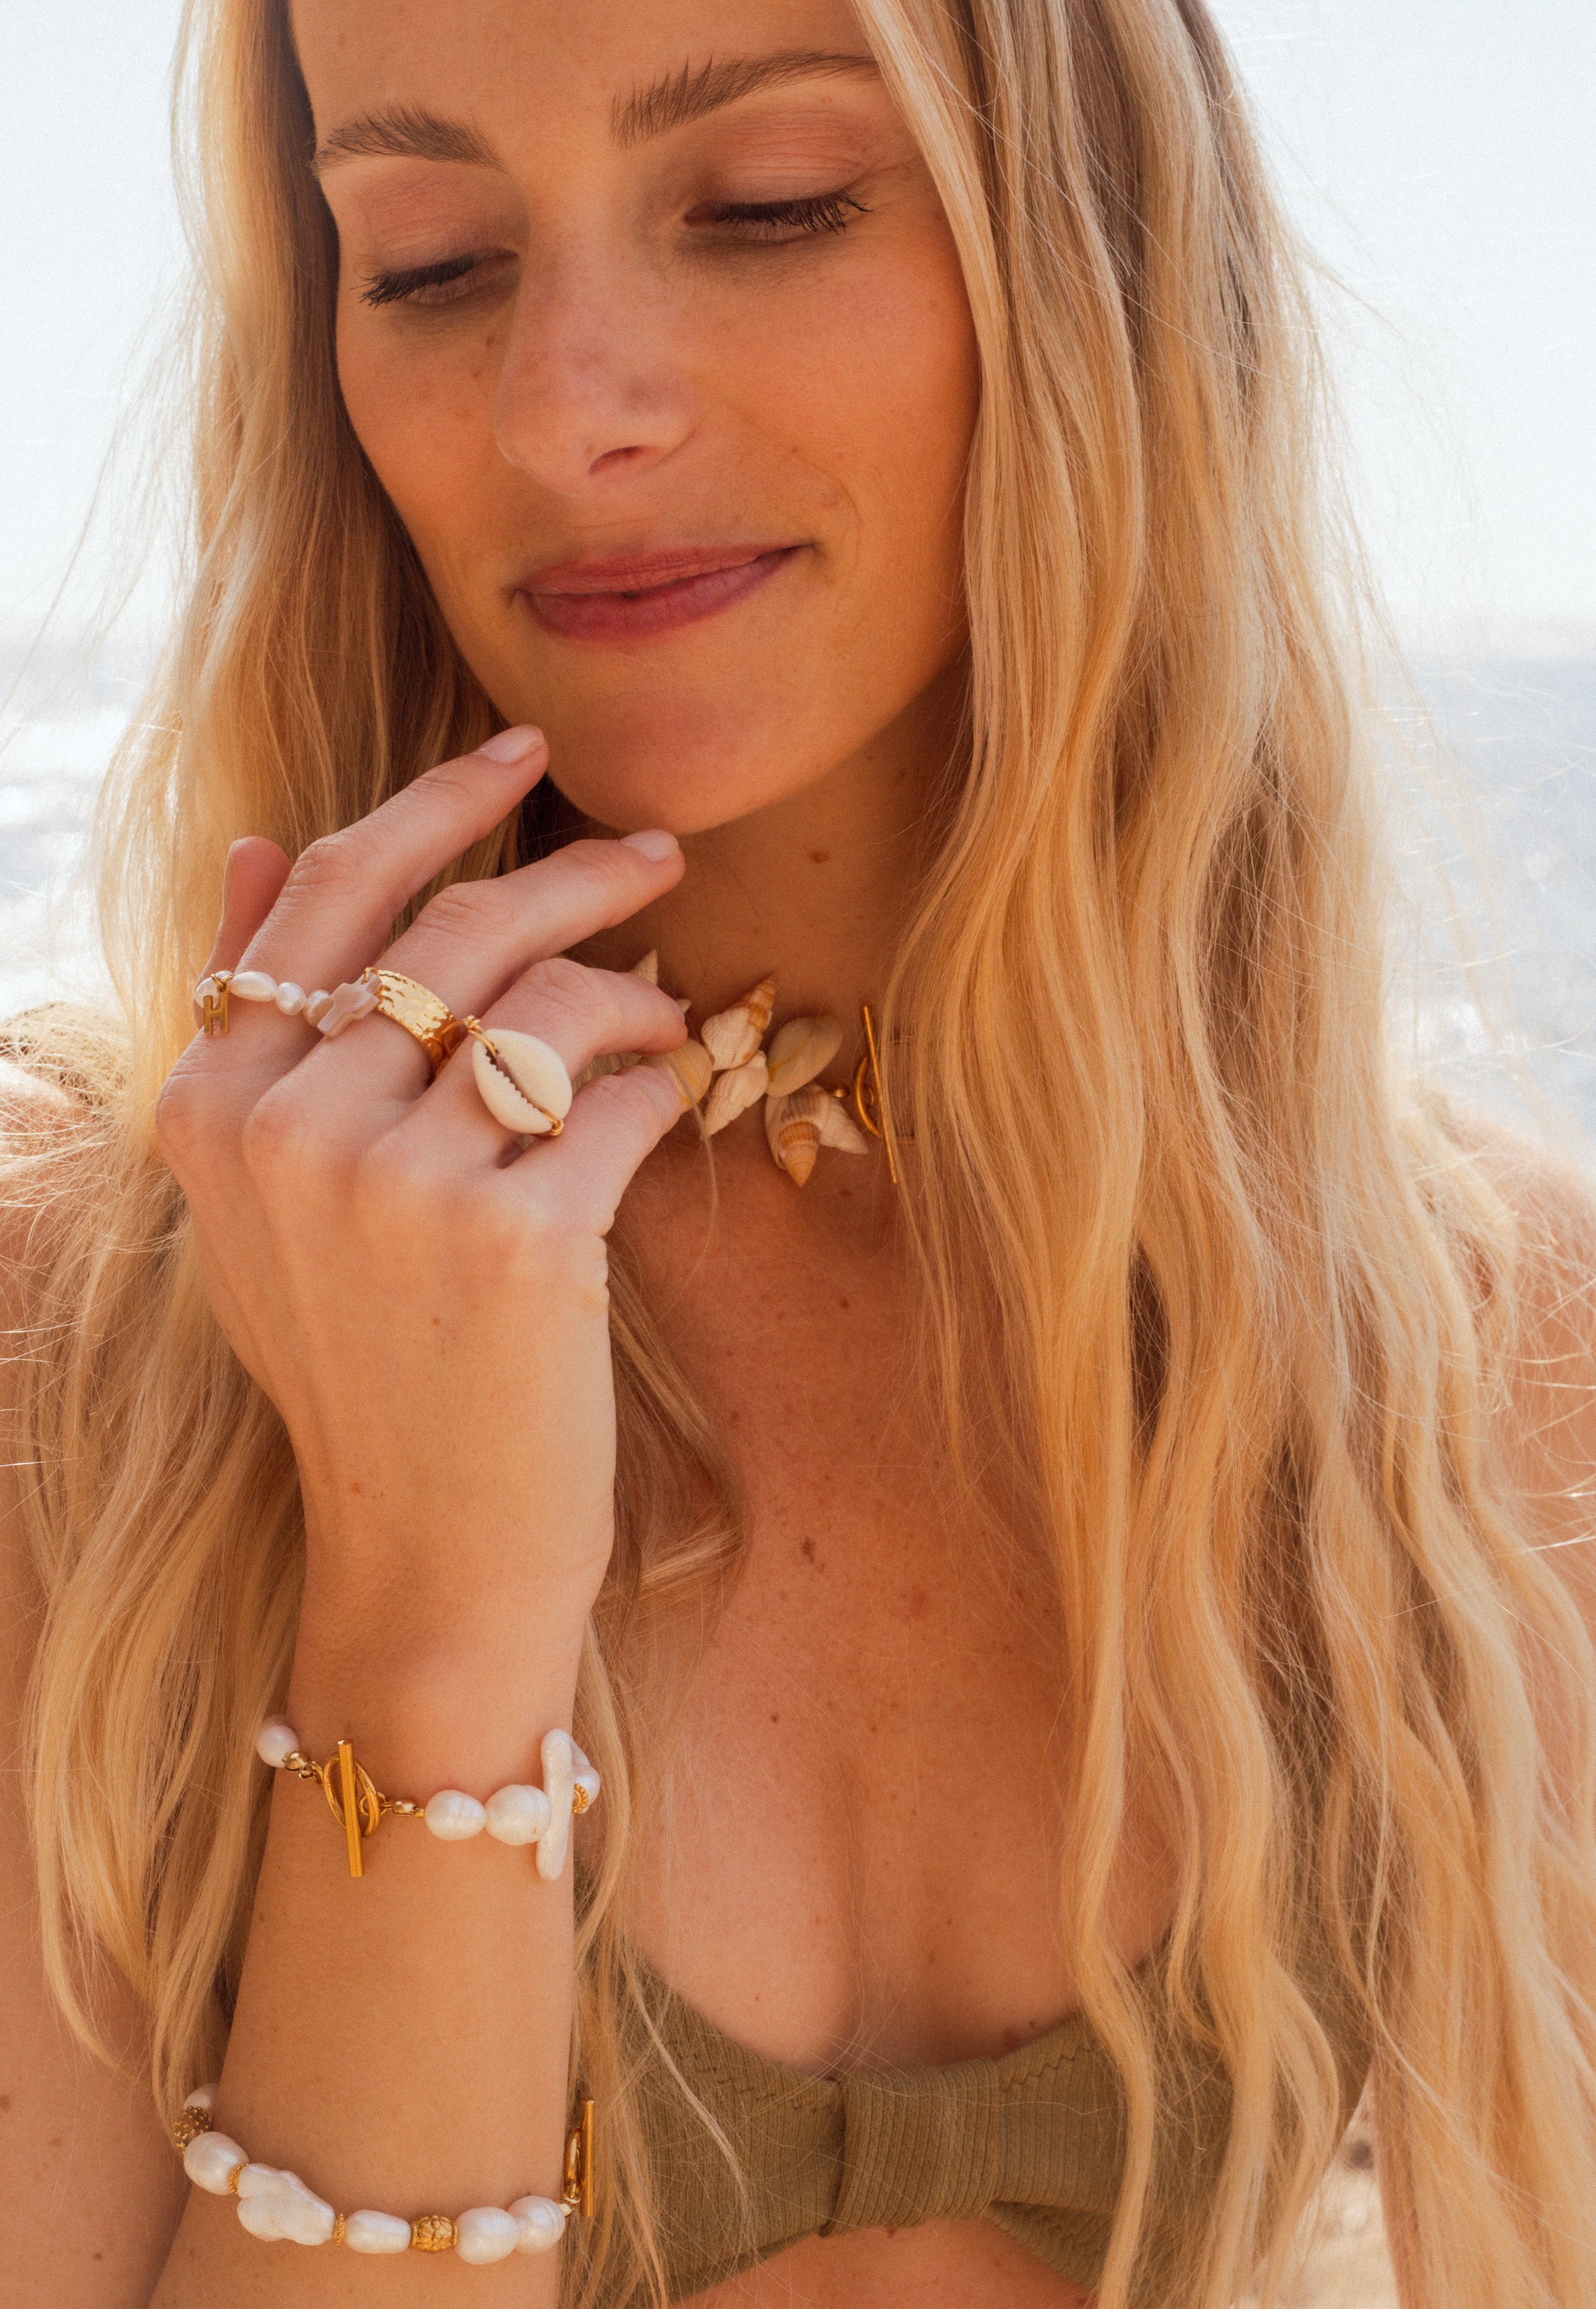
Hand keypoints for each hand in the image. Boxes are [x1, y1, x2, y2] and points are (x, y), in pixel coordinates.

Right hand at [156, 728, 688, 1680]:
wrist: (430, 1554)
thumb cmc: (366, 1366)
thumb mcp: (264, 1201)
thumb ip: (256, 1021)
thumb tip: (258, 841)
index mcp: (211, 1106)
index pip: (330, 893)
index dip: (435, 805)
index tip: (520, 754)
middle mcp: (287, 1132)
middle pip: (454, 925)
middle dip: (571, 868)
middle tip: (654, 855)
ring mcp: (397, 1187)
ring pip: (552, 1002)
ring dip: (635, 991)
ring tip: (671, 1015)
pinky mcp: (516, 1243)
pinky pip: (623, 1102)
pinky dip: (665, 1090)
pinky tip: (671, 1108)